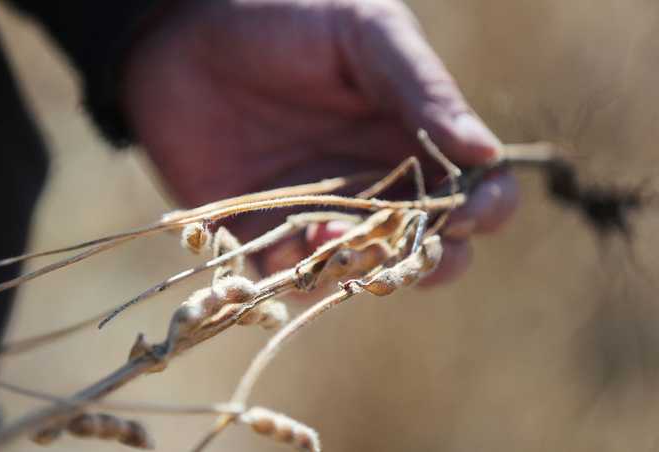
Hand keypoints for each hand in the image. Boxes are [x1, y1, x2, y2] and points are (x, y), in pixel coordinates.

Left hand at [121, 0, 517, 285]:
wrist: (182, 31)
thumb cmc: (286, 18)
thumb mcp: (366, 34)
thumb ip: (423, 88)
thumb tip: (486, 153)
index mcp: (412, 138)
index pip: (474, 189)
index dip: (483, 208)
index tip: (466, 210)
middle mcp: (374, 185)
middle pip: (426, 246)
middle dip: (432, 259)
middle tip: (413, 247)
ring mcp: (318, 213)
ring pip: (363, 271)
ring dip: (364, 273)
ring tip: (337, 242)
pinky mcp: (262, 233)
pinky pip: (292, 277)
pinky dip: (300, 278)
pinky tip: (294, 250)